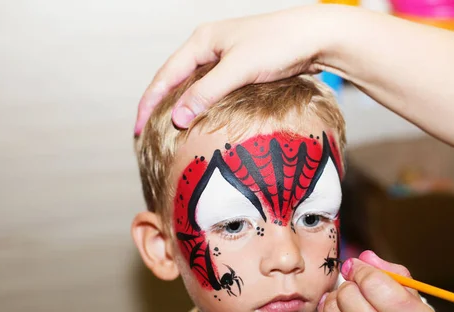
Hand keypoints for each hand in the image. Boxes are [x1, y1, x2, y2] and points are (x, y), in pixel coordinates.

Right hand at [134, 5, 340, 133]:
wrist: (316, 37)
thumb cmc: (279, 45)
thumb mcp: (239, 69)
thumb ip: (207, 92)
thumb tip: (177, 117)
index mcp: (202, 41)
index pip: (165, 75)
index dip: (149, 103)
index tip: (137, 128)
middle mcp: (210, 47)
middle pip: (175, 79)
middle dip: (159, 105)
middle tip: (146, 132)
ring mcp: (226, 57)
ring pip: (194, 85)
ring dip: (181, 106)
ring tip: (168, 130)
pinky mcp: (242, 67)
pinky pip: (213, 89)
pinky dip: (202, 105)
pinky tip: (201, 119)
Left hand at [317, 250, 453, 311]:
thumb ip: (397, 281)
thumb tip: (364, 256)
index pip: (375, 284)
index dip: (362, 270)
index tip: (359, 268)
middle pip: (350, 295)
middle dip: (351, 286)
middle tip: (358, 290)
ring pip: (332, 311)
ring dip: (338, 302)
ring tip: (350, 306)